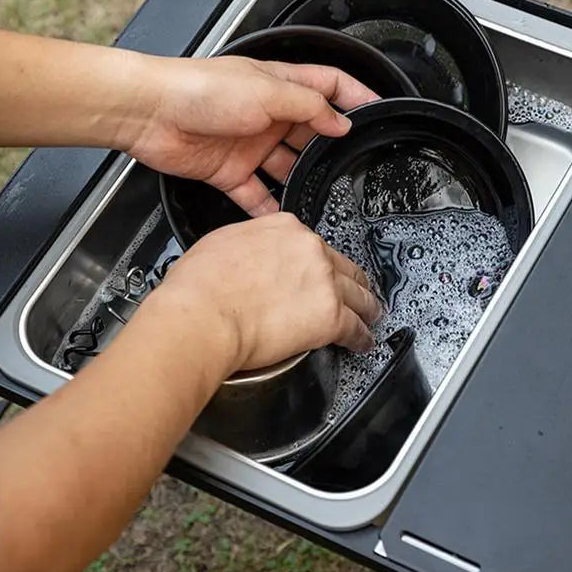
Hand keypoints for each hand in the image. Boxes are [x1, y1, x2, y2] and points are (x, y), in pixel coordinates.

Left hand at [125, 55, 378, 215]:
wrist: (150, 113)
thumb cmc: (200, 89)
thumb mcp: (267, 92)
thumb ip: (308, 108)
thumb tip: (339, 122)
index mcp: (279, 86)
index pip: (328, 86)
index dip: (354, 96)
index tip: (377, 111)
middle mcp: (267, 115)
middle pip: (310, 132)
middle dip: (329, 147)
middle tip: (350, 165)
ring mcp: (249, 145)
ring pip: (287, 167)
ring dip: (301, 180)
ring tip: (322, 195)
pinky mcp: (229, 171)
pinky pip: (257, 195)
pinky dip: (270, 208)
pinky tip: (284, 219)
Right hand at [153, 213, 382, 374]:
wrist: (203, 314)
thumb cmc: (202, 285)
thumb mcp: (223, 243)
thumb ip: (250, 247)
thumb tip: (251, 261)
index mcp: (285, 228)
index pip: (314, 244)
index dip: (320, 262)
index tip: (320, 271)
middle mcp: (310, 250)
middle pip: (343, 266)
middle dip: (352, 281)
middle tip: (357, 292)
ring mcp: (324, 283)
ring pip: (358, 295)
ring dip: (366, 307)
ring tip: (369, 317)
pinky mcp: (330, 316)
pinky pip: (356, 328)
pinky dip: (361, 338)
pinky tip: (362, 342)